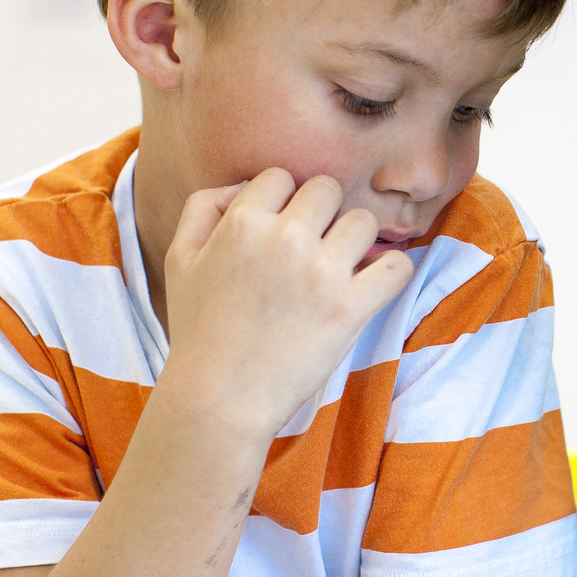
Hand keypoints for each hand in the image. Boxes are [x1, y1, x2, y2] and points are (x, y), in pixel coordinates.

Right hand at [160, 170, 414, 443]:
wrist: (218, 400)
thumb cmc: (198, 332)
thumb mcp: (179, 260)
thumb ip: (203, 208)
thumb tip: (242, 185)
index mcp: (241, 222)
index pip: (282, 176)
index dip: (283, 200)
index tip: (281, 230)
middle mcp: (284, 239)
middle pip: (327, 189)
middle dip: (323, 214)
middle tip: (312, 248)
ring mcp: (321, 272)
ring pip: (364, 221)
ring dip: (355, 242)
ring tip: (339, 269)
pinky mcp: (350, 307)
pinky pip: (397, 266)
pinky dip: (391, 271)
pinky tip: (370, 285)